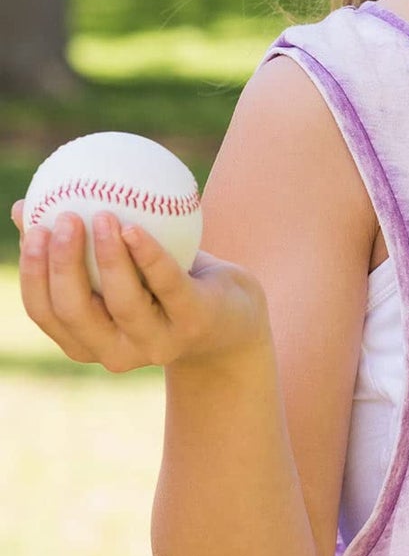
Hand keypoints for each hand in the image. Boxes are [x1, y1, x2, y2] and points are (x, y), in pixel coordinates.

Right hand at [12, 202, 268, 373]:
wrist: (234, 317)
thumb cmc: (165, 286)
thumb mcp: (122, 268)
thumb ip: (81, 245)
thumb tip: (27, 205)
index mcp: (87, 340)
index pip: (46, 312)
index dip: (32, 274)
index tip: (33, 229)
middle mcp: (116, 351)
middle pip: (75, 310)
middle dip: (61, 265)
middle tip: (62, 218)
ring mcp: (158, 341)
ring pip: (122, 301)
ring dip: (108, 256)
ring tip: (101, 215)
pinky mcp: (194, 321)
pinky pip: (167, 284)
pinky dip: (149, 256)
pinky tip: (135, 228)